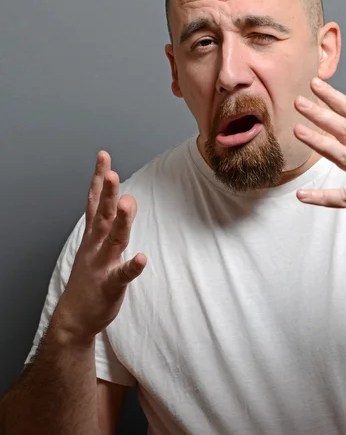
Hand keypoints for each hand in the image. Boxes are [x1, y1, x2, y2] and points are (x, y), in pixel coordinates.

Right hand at [51, 152, 146, 344]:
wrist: (75, 317)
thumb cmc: (91, 277)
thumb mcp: (96, 244)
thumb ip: (110, 221)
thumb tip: (124, 198)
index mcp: (93, 235)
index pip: (95, 200)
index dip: (99, 178)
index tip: (103, 156)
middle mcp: (95, 245)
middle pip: (103, 215)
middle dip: (107, 193)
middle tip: (112, 173)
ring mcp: (102, 264)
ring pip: (113, 239)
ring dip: (121, 221)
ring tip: (128, 203)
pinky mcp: (111, 285)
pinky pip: (122, 274)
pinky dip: (132, 266)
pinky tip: (141, 258)